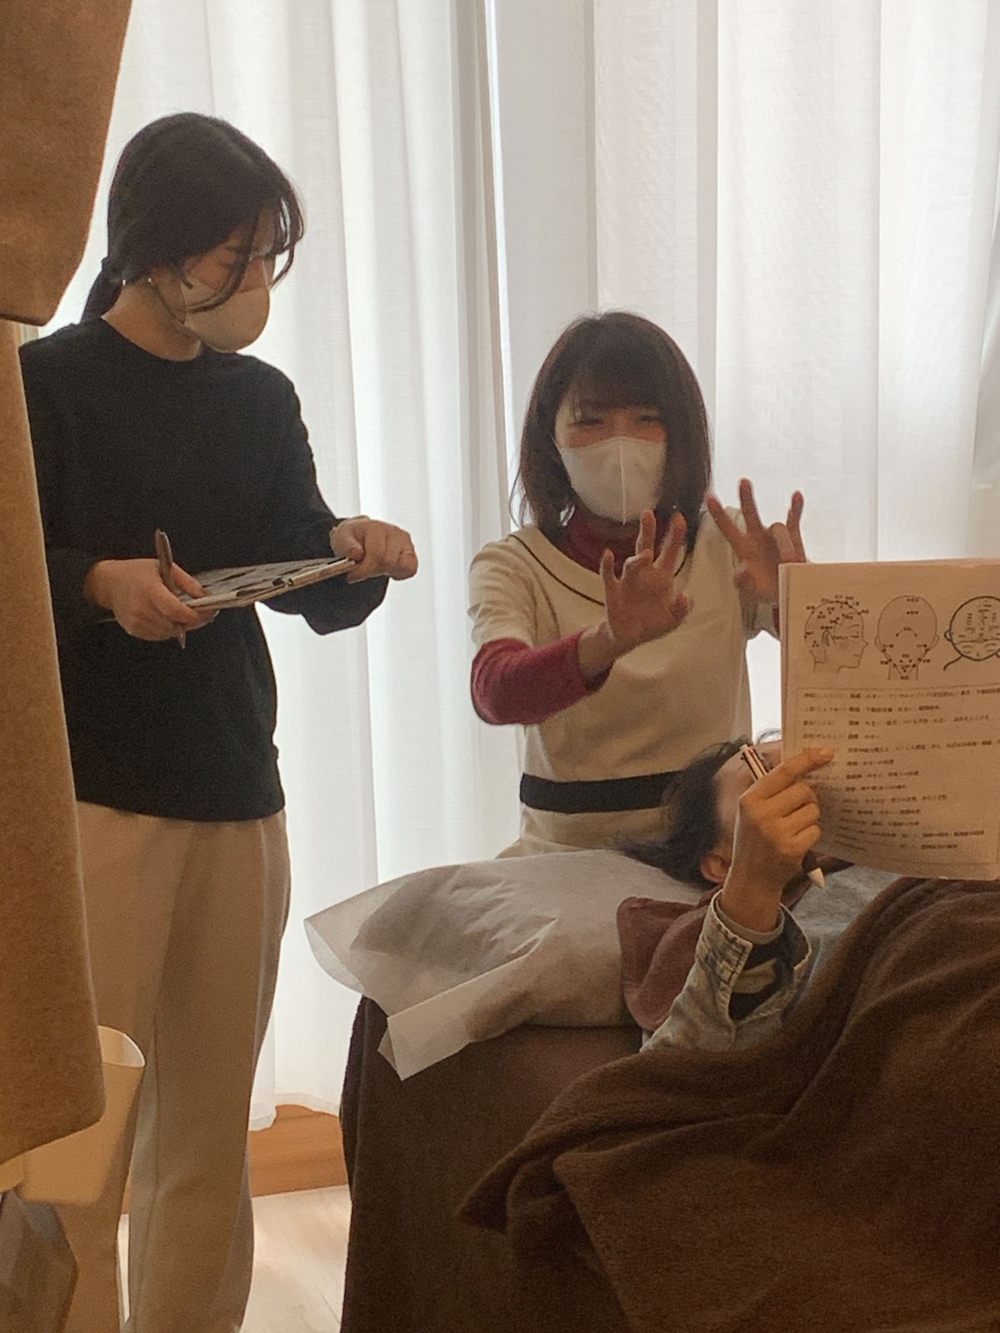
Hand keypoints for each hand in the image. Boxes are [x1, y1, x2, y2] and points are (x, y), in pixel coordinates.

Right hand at [84, 559, 216, 640]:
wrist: (110, 583)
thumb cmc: (136, 573)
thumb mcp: (163, 567)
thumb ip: (187, 582)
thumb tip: (205, 597)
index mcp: (149, 590)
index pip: (175, 609)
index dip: (194, 615)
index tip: (208, 613)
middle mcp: (141, 608)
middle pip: (175, 623)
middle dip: (193, 621)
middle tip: (205, 614)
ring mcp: (136, 622)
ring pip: (170, 632)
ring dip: (182, 626)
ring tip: (187, 615)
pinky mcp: (134, 630)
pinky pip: (160, 635)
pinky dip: (170, 629)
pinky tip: (171, 618)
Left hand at [330, 518, 418, 581]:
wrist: (360, 535)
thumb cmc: (353, 537)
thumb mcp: (342, 539)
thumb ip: (348, 546)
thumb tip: (357, 553)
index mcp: (377, 528)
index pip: (377, 554)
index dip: (365, 569)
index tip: (354, 575)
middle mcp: (394, 533)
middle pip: (389, 561)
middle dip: (374, 570)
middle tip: (364, 570)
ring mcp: (405, 542)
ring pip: (403, 565)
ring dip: (387, 571)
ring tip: (376, 566)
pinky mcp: (411, 552)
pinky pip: (412, 568)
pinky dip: (400, 573)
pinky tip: (388, 569)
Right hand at [578, 511, 691, 679]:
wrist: (629, 637)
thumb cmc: (653, 623)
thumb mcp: (673, 620)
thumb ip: (681, 609)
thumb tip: (685, 595)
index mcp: (662, 578)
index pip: (670, 552)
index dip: (675, 536)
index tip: (679, 517)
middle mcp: (644, 574)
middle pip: (647, 547)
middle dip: (648, 531)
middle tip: (648, 513)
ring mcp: (628, 581)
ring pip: (631, 563)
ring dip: (637, 558)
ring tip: (646, 554)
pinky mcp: (613, 591)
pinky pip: (608, 576)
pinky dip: (607, 565)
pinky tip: (608, 555)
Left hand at [706, 479, 805, 604]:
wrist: (789, 591)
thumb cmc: (765, 589)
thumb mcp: (751, 590)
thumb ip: (744, 582)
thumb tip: (741, 570)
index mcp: (743, 548)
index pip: (727, 528)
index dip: (718, 514)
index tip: (709, 495)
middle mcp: (757, 537)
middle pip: (750, 513)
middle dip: (746, 498)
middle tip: (743, 481)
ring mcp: (774, 535)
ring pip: (778, 528)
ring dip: (785, 545)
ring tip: (789, 563)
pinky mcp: (793, 537)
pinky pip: (794, 520)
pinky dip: (796, 508)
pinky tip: (796, 495)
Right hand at [720, 748, 832, 932]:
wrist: (751, 878)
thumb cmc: (754, 839)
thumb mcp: (751, 811)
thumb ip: (771, 791)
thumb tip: (805, 770)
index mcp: (750, 799)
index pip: (783, 771)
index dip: (806, 759)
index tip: (826, 752)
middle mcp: (761, 813)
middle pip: (803, 790)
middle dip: (807, 798)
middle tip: (797, 810)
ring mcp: (777, 832)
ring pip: (812, 810)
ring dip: (808, 818)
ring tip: (792, 829)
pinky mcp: (792, 848)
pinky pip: (815, 830)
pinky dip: (811, 835)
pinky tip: (796, 843)